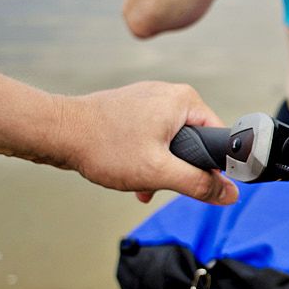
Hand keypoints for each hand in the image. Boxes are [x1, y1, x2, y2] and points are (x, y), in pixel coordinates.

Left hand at [56, 81, 238, 204]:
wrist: (59, 132)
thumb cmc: (104, 145)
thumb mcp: (159, 172)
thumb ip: (199, 184)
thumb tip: (230, 194)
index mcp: (185, 100)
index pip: (219, 137)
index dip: (212, 166)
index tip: (196, 183)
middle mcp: (170, 94)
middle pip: (195, 141)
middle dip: (179, 169)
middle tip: (158, 182)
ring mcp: (150, 99)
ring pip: (171, 142)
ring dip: (159, 167)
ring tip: (139, 180)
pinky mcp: (134, 108)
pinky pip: (153, 137)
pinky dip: (146, 157)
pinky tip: (130, 173)